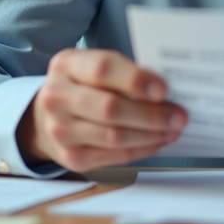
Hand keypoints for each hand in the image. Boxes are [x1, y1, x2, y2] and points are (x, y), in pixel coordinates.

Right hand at [16, 48, 186, 172]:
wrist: (44, 117)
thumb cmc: (81, 86)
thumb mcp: (91, 66)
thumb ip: (122, 72)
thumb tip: (165, 89)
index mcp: (66, 65)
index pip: (102, 69)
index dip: (135, 80)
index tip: (163, 89)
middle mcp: (57, 97)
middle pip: (110, 108)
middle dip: (151, 114)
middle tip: (179, 116)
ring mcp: (61, 130)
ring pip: (115, 136)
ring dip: (151, 134)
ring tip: (173, 129)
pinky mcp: (71, 157)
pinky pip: (114, 156)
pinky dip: (142, 149)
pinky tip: (157, 141)